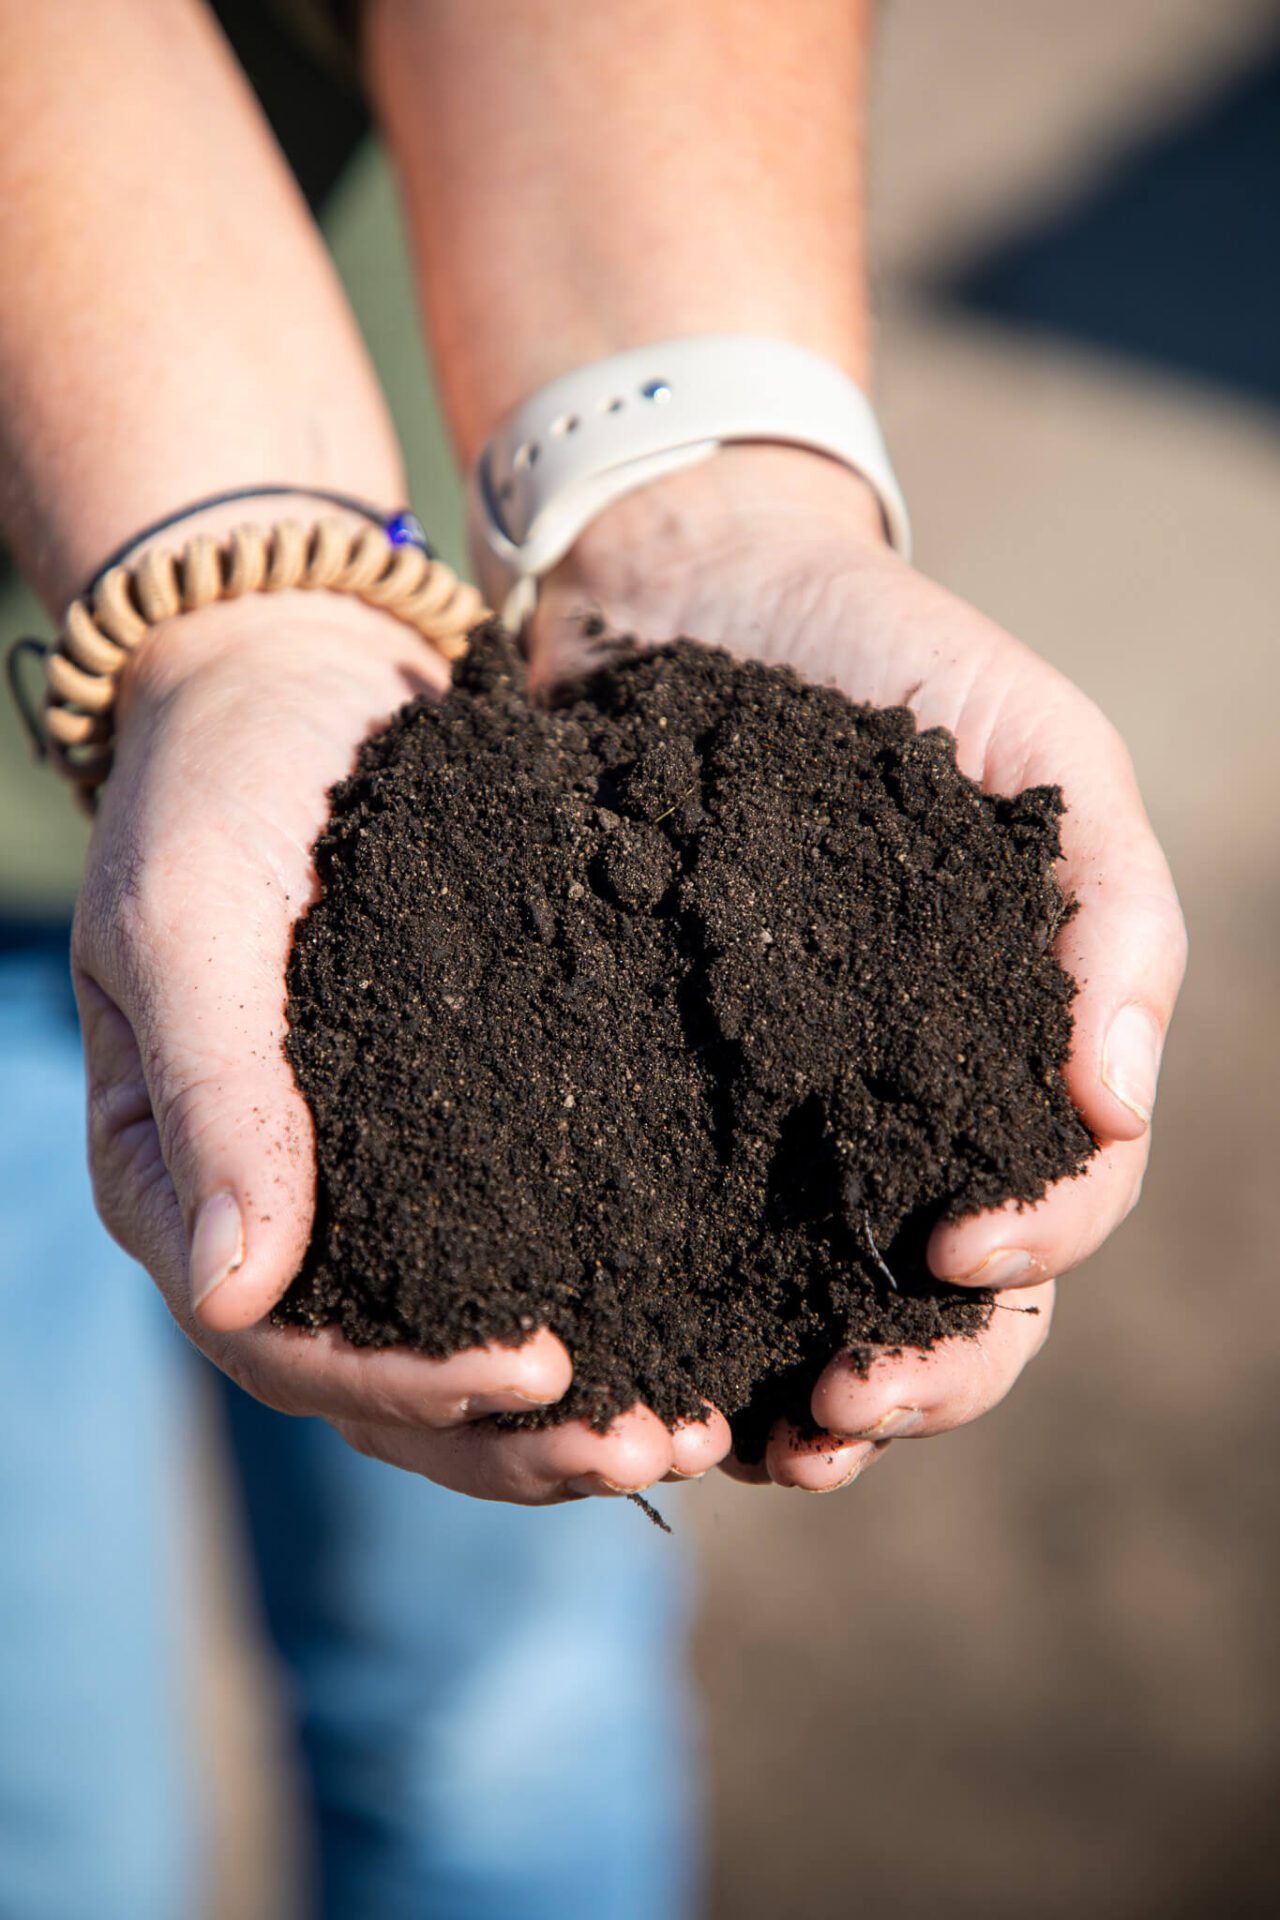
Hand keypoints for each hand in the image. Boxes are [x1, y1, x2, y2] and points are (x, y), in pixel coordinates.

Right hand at [74, 587, 729, 1502]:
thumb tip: (232, 1294)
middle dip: (523, 1439)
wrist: (297, 683)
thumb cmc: (215, 792)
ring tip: (710, 1424)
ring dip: (582, 1409)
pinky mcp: (474, 1131)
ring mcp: (388, 1182)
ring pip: (473, 1353)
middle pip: (395, 1393)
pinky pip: (540, 1247)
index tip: (539, 1375)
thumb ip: (211, 1098)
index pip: (290, 1346)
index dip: (408, 1386)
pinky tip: (715, 1322)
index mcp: (193, 1187)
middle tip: (663, 1442)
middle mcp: (292, 1214)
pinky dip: (619, 1301)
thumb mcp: (189, 922)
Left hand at [533, 445, 1186, 1489]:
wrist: (692, 583)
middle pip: (947, 1300)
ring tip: (748, 1441)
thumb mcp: (1039, 750)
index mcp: (1009, 1045)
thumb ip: (1111, 913)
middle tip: (837, 1408)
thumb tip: (1117, 1104)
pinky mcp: (657, 1096)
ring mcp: (781, 1114)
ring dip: (801, 1395)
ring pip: (818, 1303)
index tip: (953, 1248)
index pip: (1060, 1198)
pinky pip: (680, 1238)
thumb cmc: (889, 656)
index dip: (1028, 1248)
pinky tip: (641, 1368)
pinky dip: (677, 1319)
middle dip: (914, 1372)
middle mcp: (904, 1106)